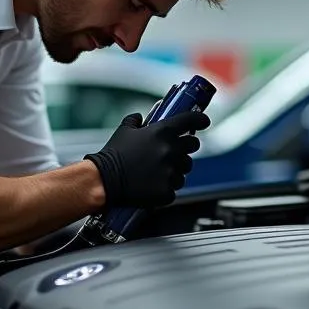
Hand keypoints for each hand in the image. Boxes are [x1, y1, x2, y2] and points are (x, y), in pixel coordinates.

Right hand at [84, 110, 209, 208]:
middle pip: (192, 145)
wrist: (104, 181)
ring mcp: (171, 171)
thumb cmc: (112, 155)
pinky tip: (152, 185)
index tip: (204, 121)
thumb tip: (141, 117)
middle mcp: (171, 150)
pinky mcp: (167, 190)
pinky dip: (166, 187)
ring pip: (184, 169)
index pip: (191, 120)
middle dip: (185, 147)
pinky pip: (174, 188)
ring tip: (158, 171)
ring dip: (176, 169)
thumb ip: (136, 121)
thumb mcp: (124, 131)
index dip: (200, 119)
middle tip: (174, 151)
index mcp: (162, 132)